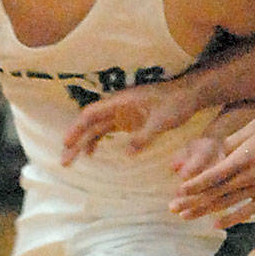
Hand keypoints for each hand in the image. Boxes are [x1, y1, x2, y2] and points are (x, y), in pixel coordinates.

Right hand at [61, 79, 203, 163]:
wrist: (190, 94)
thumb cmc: (177, 103)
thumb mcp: (162, 121)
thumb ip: (144, 136)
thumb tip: (126, 153)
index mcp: (122, 102)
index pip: (91, 114)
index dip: (77, 129)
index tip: (66, 143)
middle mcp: (118, 106)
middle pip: (90, 124)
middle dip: (75, 141)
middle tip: (64, 161)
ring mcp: (123, 112)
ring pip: (97, 128)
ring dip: (84, 143)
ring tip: (72, 160)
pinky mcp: (130, 118)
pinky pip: (108, 130)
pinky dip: (98, 141)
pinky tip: (93, 153)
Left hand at [169, 115, 254, 224]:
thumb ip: (234, 141)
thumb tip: (217, 154)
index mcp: (244, 158)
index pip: (213, 175)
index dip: (194, 185)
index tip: (178, 191)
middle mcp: (250, 177)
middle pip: (215, 192)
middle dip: (192, 201)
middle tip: (172, 209)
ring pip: (227, 204)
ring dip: (204, 211)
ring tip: (185, 217)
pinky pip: (249, 211)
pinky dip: (232, 218)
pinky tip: (216, 224)